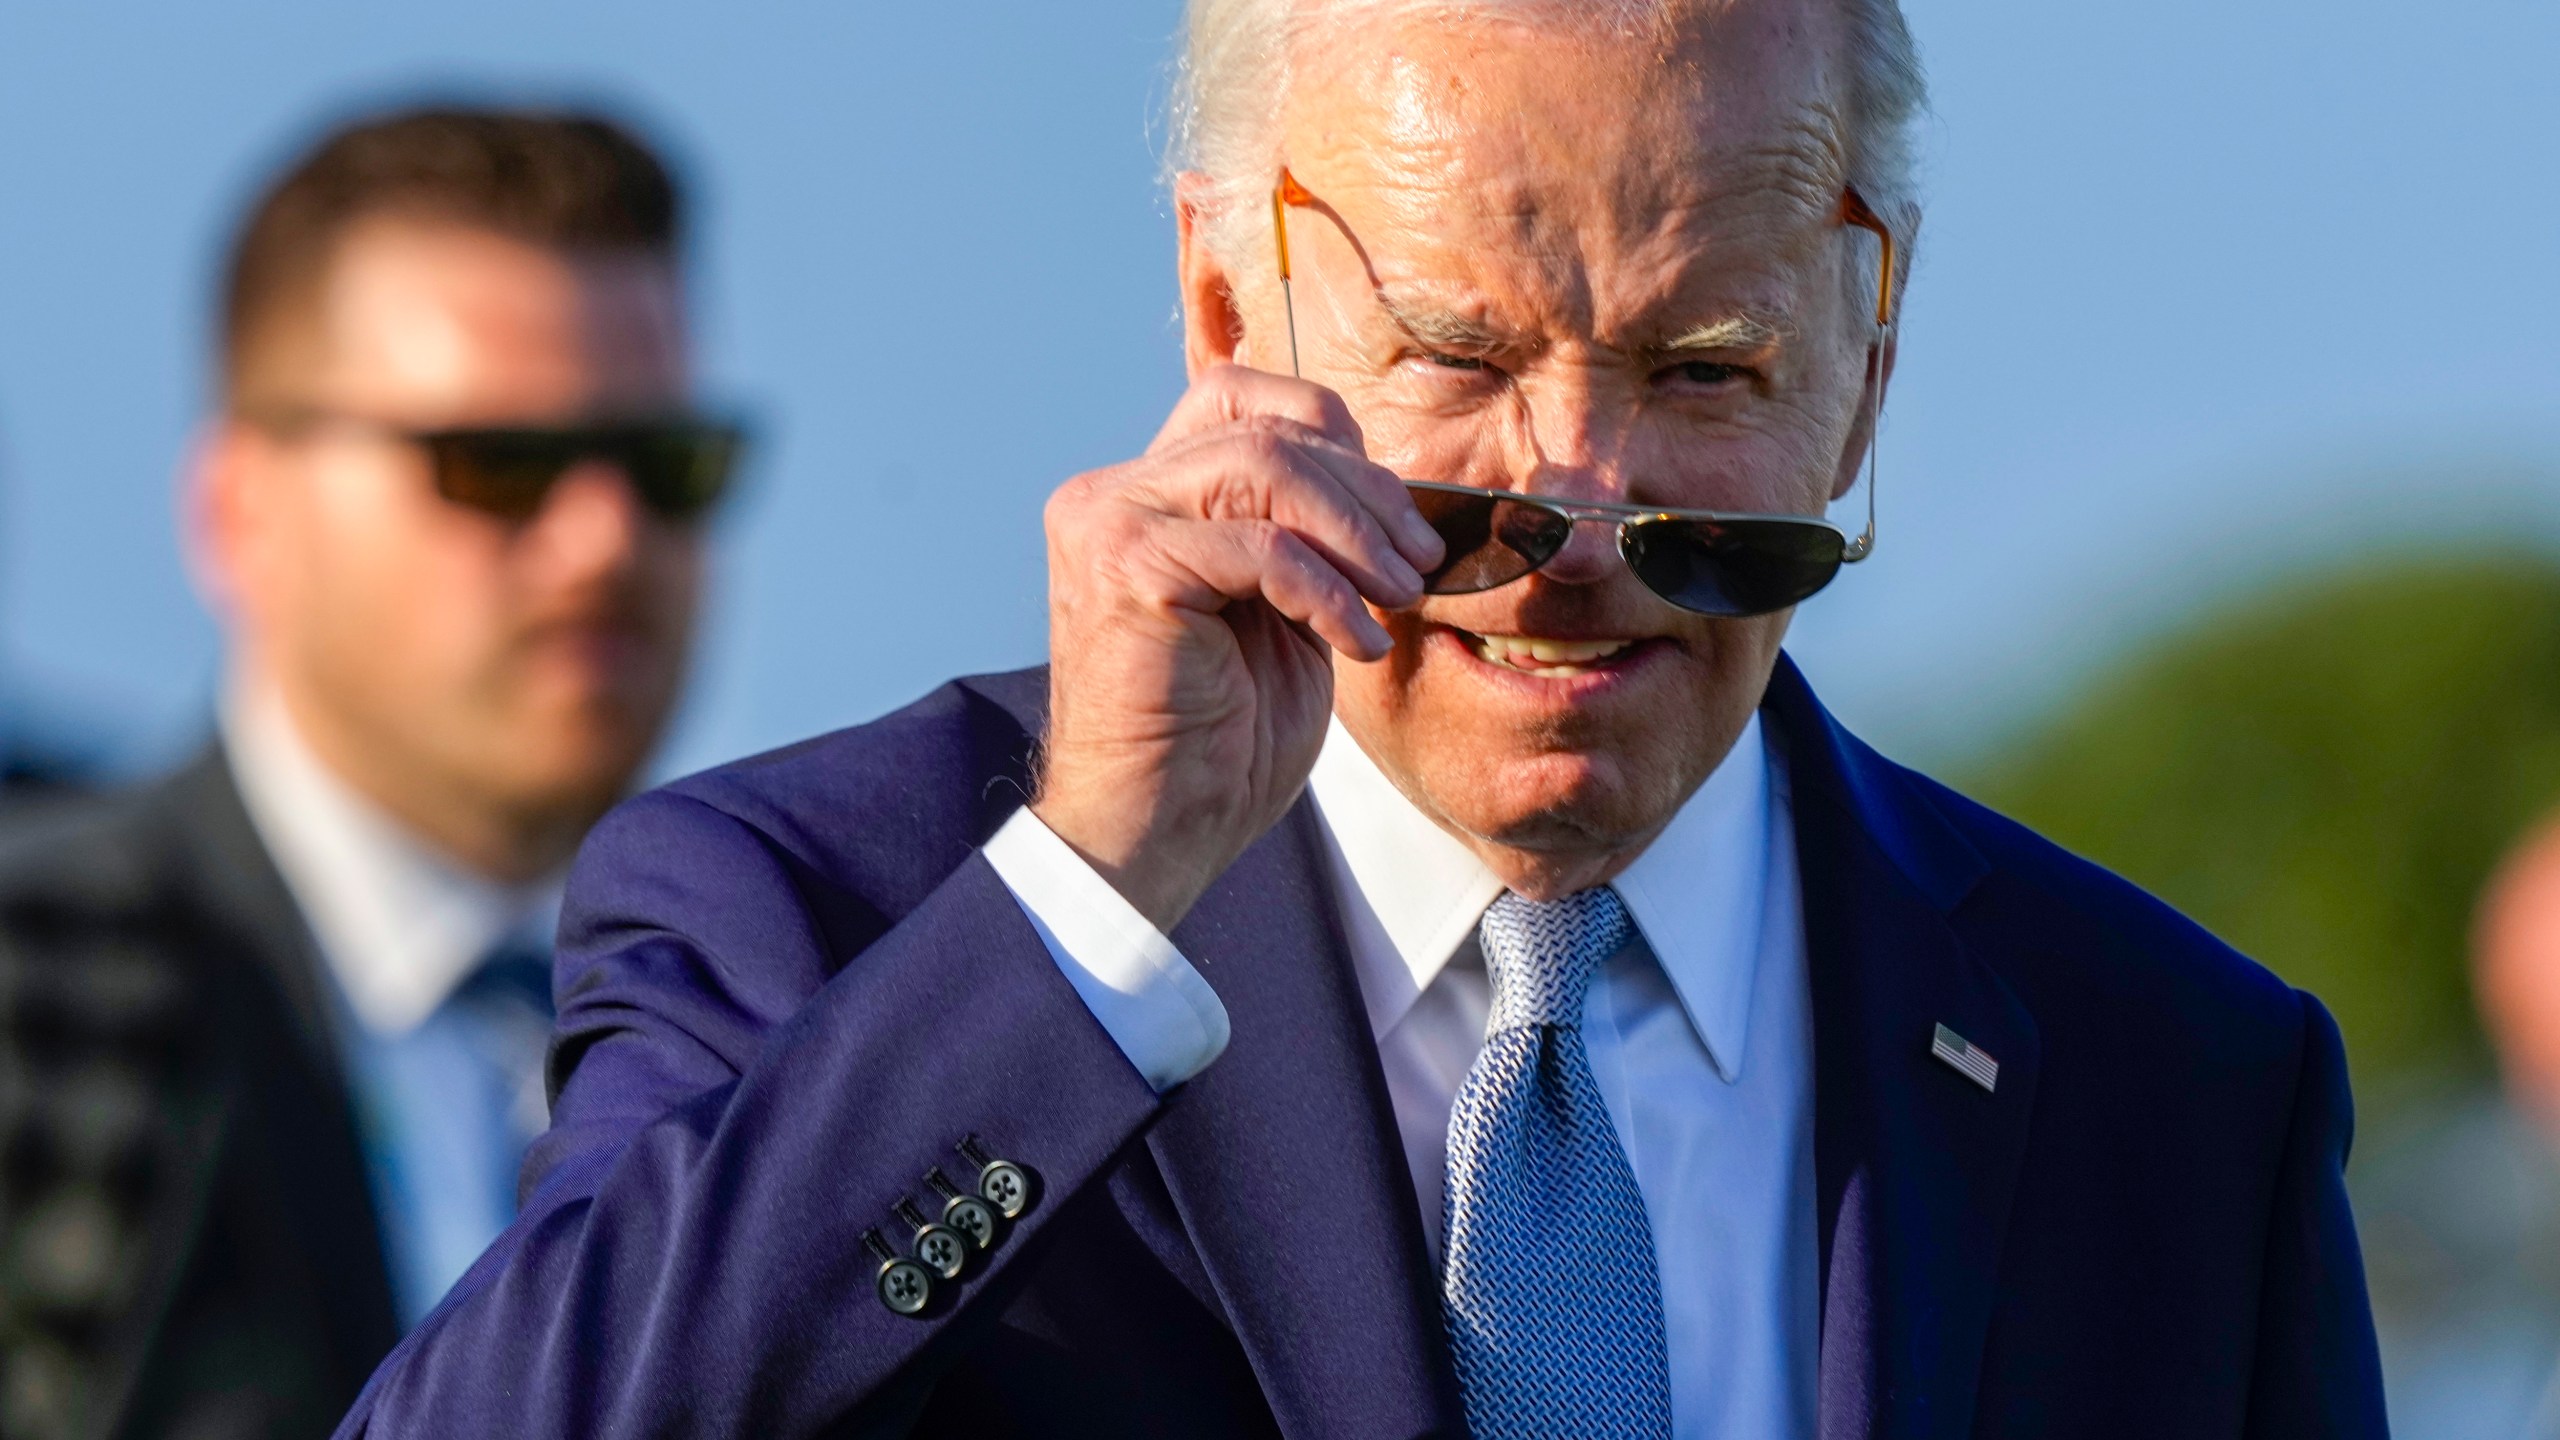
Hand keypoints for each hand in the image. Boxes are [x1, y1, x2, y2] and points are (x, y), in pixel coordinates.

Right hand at [1031, 364, 1442, 931]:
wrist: (1159, 831)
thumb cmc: (1220, 740)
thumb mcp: (1281, 612)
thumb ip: (1303, 538)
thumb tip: (1391, 490)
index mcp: (1144, 494)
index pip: (1241, 398)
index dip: (1331, 434)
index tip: (1395, 514)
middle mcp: (1113, 494)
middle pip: (1264, 429)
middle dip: (1366, 492)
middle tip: (1421, 562)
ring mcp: (1110, 523)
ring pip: (1264, 466)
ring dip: (1354, 533)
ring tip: (1397, 596)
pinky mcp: (1126, 568)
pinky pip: (1260, 545)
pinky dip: (1327, 590)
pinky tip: (1356, 643)